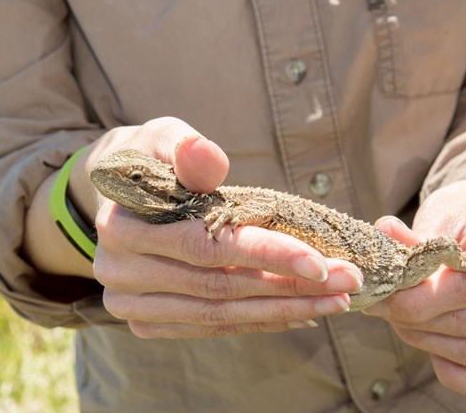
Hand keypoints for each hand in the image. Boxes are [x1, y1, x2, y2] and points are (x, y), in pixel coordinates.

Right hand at [89, 117, 362, 337]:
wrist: (119, 197)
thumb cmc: (153, 160)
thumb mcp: (166, 139)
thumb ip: (188, 151)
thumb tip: (204, 153)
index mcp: (120, 225)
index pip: (203, 245)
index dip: (264, 253)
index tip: (321, 262)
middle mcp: (118, 272)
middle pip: (217, 287)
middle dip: (289, 286)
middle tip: (348, 281)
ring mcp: (129, 304)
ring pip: (217, 314)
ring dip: (281, 310)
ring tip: (335, 301)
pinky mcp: (144, 323)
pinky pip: (210, 326)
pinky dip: (257, 320)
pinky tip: (299, 311)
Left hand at [367, 169, 465, 405]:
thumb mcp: (444, 215)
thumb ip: (418, 237)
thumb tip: (384, 232)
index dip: (419, 295)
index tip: (383, 291)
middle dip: (412, 317)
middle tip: (379, 304)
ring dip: (423, 339)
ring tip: (395, 317)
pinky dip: (453, 374)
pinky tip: (428, 346)